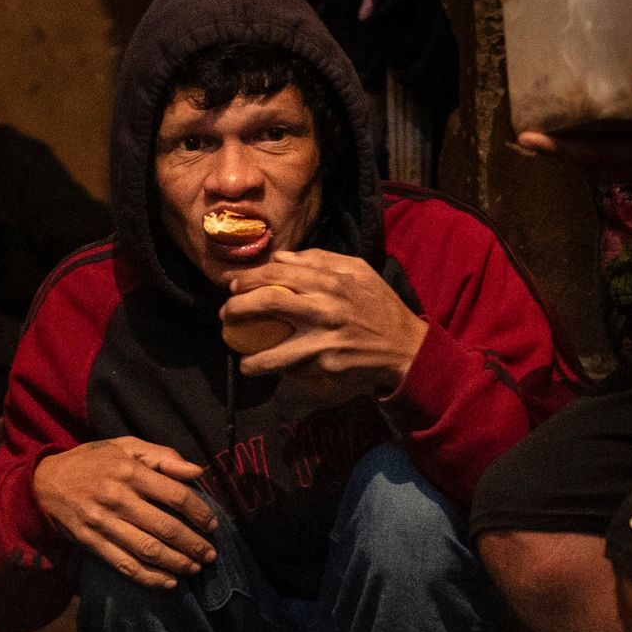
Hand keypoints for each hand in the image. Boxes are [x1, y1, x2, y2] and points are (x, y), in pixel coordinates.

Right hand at [33, 435, 217, 589]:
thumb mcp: (124, 445)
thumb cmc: (91, 461)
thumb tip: (196, 470)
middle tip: (211, 554)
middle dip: (194, 544)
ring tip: (195, 568)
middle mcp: (118, 498)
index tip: (213, 525)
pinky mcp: (92, 543)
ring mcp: (104, 523)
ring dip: (177, 563)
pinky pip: (125, 565)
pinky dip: (149, 578)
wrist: (44, 481)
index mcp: (130, 471)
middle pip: (165, 527)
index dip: (199, 512)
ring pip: (148, 549)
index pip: (175, 495)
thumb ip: (161, 456)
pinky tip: (169, 583)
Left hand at [221, 248, 428, 394]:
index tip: (232, 284)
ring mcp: (324, 340)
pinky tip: (274, 373)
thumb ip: (319, 259)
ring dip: (251, 359)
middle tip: (226, 314)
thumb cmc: (379, 305)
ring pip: (275, 352)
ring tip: (242, 361)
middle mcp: (324, 308)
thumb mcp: (357, 270)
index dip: (249, 278)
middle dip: (238, 308)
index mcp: (330, 280)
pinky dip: (282, 373)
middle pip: (268, 303)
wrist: (405, 347)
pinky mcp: (327, 366)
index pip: (278, 273)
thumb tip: (281, 257)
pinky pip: (296, 370)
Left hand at [516, 63, 631, 194]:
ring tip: (563, 136)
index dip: (559, 148)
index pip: (594, 155)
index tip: (527, 138)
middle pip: (593, 167)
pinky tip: (612, 134)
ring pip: (609, 169)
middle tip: (534, 136)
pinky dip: (609, 155)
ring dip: (582, 157)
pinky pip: (628, 166)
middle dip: (562, 154)